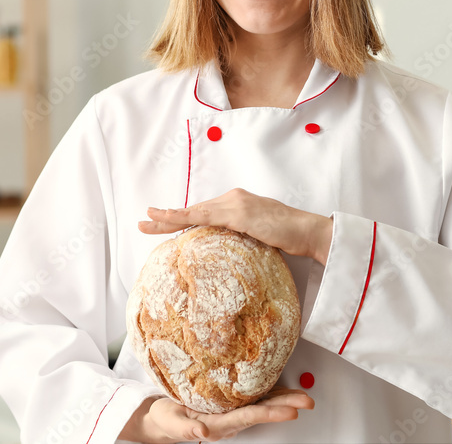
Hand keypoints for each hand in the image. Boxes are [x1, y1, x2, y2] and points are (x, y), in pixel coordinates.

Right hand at [120, 386, 313, 442]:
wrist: (163, 419)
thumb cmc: (166, 419)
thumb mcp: (171, 422)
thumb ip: (186, 430)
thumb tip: (202, 435)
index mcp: (218, 424)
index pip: (248, 417)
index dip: (270, 413)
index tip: (290, 412)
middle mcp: (230, 420)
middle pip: (263, 411)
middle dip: (286, 406)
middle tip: (307, 401)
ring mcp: (233, 413)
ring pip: (263, 406)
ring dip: (285, 401)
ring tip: (304, 397)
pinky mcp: (232, 405)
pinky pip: (256, 400)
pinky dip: (273, 394)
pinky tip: (285, 390)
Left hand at [138, 188, 332, 263]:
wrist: (308, 232)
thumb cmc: (289, 237)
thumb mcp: (259, 236)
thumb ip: (241, 238)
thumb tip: (226, 253)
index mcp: (237, 203)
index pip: (203, 213)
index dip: (181, 218)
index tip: (163, 224)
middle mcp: (234, 198)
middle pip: (194, 210)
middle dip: (167, 216)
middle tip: (143, 221)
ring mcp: (236, 203)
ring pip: (195, 211)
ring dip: (169, 217)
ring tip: (147, 221)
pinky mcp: (239, 212)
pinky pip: (206, 216)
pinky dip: (185, 217)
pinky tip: (170, 220)